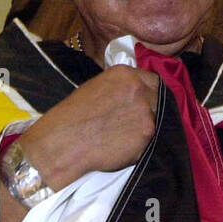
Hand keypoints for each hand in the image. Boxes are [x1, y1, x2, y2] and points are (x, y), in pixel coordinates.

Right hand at [18, 65, 159, 189]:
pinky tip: (123, 147)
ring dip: (146, 127)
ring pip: (156, 119)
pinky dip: (140, 144)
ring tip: (126, 136)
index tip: (147, 102)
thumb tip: (135, 94)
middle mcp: (139, 88)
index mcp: (125, 74)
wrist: (64, 142)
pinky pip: (150, 139)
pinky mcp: (147, 133)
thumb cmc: (73, 115)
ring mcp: (145, 111)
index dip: (150, 92)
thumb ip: (121, 87)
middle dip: (151, 109)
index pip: (153, 80)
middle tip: (137, 122)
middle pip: (158, 98)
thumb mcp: (98, 87)